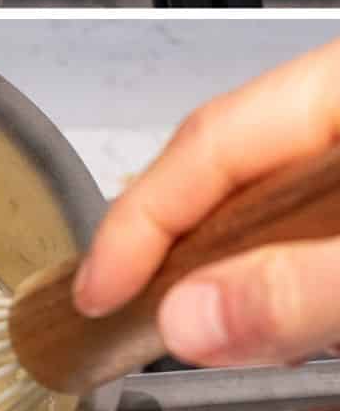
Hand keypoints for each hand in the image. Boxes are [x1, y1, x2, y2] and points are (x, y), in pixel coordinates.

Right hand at [73, 37, 339, 366]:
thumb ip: (299, 287)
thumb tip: (186, 321)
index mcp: (337, 84)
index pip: (208, 138)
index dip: (140, 219)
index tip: (95, 292)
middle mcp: (339, 104)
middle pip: (233, 163)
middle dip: (181, 244)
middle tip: (126, 314)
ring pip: (274, 198)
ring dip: (237, 267)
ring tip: (202, 327)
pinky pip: (313, 224)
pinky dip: (289, 270)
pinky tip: (288, 312)